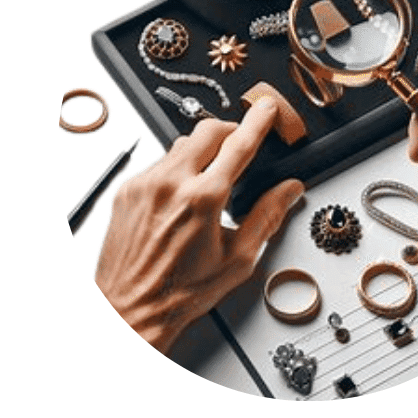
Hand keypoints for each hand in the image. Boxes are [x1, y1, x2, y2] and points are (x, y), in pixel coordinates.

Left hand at [95, 98, 303, 353]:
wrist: (130, 309)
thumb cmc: (180, 293)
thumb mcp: (238, 259)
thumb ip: (268, 216)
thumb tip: (289, 190)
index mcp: (203, 199)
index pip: (238, 145)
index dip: (257, 122)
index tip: (266, 109)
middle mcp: (170, 184)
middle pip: (206, 130)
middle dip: (229, 130)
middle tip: (240, 143)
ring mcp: (144, 184)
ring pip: (180, 145)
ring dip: (201, 152)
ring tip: (210, 182)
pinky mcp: (127, 190)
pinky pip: (158, 164)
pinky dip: (176, 170)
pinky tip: (182, 198)